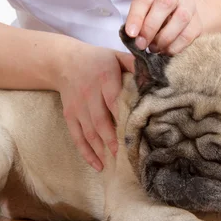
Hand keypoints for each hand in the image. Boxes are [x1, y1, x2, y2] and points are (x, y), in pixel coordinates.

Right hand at [56, 42, 134, 171]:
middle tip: (125, 155)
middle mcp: (89, 93)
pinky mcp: (70, 115)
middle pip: (101, 120)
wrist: (64, 61)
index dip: (123, 117)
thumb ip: (135, 65)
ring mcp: (78, 107)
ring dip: (101, 149)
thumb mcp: (116, 56)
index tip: (135, 132)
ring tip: (114, 164)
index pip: (114, 100)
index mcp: (104, 78)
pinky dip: (86, 152)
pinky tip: (97, 164)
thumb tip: (156, 76)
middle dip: (112, 139)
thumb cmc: (97, 59)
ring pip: (89, 131)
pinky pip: (77, 136)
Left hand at [125, 0, 202, 54]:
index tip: (131, 34)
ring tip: (154, 48)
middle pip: (165, 3)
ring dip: (164, 38)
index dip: (136, 16)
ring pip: (181, 18)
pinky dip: (175, 46)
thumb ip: (137, 21)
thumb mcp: (142, 11)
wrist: (181, 13)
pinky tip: (165, 51)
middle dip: (150, 27)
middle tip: (141, 44)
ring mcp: (189, 4)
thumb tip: (134, 37)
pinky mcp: (198, 21)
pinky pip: (188, 34)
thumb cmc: (154, 12)